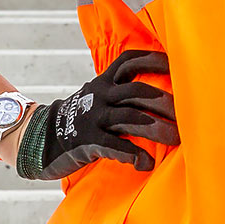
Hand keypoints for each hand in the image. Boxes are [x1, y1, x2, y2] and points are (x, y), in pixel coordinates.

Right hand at [16, 49, 177, 179]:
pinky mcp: (88, 140)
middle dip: (164, 101)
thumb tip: (160, 98)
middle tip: (186, 114)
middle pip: (138, 91)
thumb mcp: (96, 98)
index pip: (130, 61)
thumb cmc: (79, 119)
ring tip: (176, 139)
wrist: (38, 137)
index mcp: (104, 82)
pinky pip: (115, 145)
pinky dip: (133, 154)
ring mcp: (94, 117)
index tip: (175, 65)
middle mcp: (100, 95)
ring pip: (131, 118)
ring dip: (157, 129)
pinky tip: (146, 163)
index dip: (153, 60)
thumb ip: (121, 95)